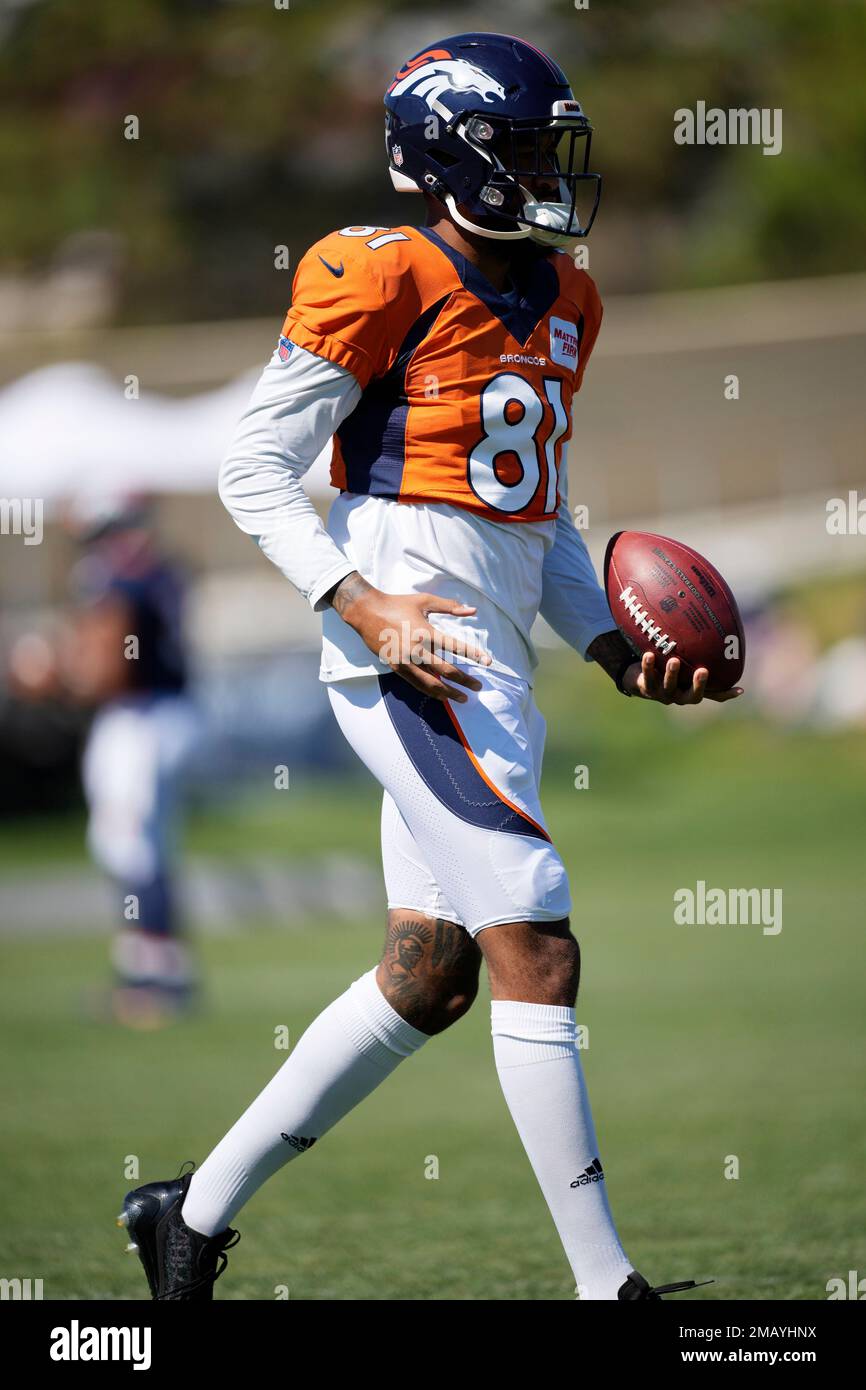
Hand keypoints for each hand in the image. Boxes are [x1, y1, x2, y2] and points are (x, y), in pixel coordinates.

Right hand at [330, 572, 491, 702]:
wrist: (366, 612)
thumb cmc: (397, 604)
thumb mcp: (424, 601)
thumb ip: (450, 606)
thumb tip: (473, 610)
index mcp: (426, 632)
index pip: (455, 647)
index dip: (473, 655)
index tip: (487, 662)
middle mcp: (417, 649)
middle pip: (446, 670)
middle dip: (464, 680)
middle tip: (478, 687)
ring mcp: (405, 661)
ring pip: (431, 683)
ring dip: (448, 692)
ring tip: (462, 698)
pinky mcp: (396, 667)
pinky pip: (416, 683)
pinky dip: (430, 691)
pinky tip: (440, 696)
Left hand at [623, 651, 742, 703]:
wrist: (639, 679)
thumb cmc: (669, 671)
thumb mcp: (686, 668)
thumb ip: (703, 662)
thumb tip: (729, 644)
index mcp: (693, 692)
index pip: (713, 695)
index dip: (725, 694)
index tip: (740, 689)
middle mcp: (680, 696)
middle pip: (692, 696)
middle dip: (698, 685)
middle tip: (703, 671)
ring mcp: (663, 694)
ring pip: (668, 686)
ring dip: (672, 674)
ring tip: (674, 660)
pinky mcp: (646, 688)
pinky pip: (648, 677)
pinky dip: (648, 666)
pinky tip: (649, 654)